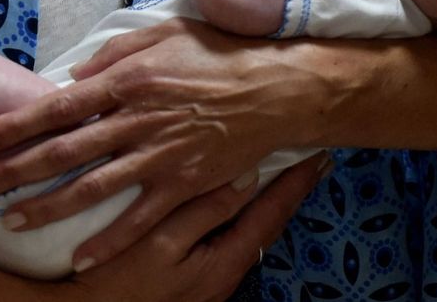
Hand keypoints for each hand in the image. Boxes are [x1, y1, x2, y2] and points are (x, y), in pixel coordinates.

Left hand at [0, 19, 322, 268]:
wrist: (278, 86)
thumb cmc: (222, 53)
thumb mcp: (166, 34)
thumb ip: (117, 53)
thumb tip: (76, 76)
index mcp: (130, 80)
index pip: (59, 105)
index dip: (17, 124)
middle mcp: (139, 119)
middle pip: (66, 150)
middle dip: (16, 170)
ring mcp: (162, 155)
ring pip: (93, 187)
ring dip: (49, 207)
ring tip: (12, 222)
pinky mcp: (186, 182)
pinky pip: (141, 218)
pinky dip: (110, 240)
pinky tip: (81, 258)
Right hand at [62, 153, 328, 300]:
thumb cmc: (119, 280)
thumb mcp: (161, 243)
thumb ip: (205, 210)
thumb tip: (246, 176)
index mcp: (224, 261)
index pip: (272, 214)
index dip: (295, 184)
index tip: (317, 156)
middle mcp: (227, 271)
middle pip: (268, 222)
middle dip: (290, 189)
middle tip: (312, 157)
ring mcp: (212, 276)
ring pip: (250, 228)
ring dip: (268, 198)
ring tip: (286, 169)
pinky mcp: (196, 276)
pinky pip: (230, 235)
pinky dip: (242, 211)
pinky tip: (241, 196)